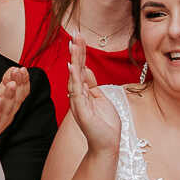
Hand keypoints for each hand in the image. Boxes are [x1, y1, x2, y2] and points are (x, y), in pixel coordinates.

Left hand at [0, 66, 30, 170]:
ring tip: (11, 84)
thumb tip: (13, 70)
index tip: (23, 69)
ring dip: (10, 95)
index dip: (23, 81)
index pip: (21, 93)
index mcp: (10, 106)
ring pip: (7, 108)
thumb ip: (4, 85)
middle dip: (19, 84)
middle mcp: (8, 114)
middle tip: (20, 72)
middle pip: (17, 98)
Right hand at [67, 39, 120, 154]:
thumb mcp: (101, 99)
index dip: (81, 53)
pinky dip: (75, 78)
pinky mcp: (81, 111)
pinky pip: (76, 91)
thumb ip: (92, 85)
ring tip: (74, 44)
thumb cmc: (104, 125)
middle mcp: (78, 95)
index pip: (81, 68)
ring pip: (74, 77)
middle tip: (76, 34)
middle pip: (77, 69)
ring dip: (75, 60)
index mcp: (84, 92)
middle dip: (77, 51)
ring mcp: (78, 102)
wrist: (106, 145)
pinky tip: (73, 66)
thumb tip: (88, 69)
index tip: (80, 37)